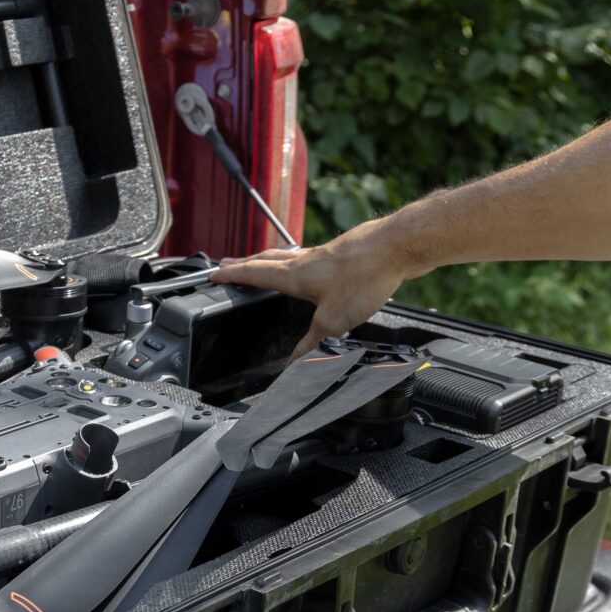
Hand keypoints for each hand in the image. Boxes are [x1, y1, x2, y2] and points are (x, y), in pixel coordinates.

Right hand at [212, 224, 421, 356]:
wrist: (396, 247)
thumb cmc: (364, 276)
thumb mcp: (333, 321)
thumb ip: (312, 343)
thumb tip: (294, 364)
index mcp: (295, 275)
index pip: (254, 273)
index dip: (232, 275)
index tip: (214, 274)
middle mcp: (306, 259)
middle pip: (266, 259)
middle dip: (244, 264)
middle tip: (228, 265)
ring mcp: (325, 254)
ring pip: (288, 255)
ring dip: (269, 260)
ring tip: (262, 264)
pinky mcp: (344, 253)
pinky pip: (311, 256)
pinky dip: (299, 261)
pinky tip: (311, 268)